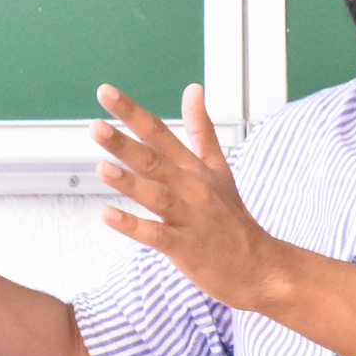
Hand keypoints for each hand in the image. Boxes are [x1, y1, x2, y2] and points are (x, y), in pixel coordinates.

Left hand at [89, 83, 285, 310]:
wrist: (259, 266)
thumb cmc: (232, 218)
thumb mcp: (219, 167)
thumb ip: (202, 129)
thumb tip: (192, 89)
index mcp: (194, 168)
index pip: (159, 132)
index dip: (131, 112)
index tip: (106, 92)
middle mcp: (191, 188)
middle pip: (153, 161)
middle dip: (123, 143)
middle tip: (95, 127)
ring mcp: (189, 218)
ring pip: (157, 195)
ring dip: (129, 182)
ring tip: (102, 167)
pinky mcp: (186, 247)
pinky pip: (156, 235)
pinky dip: (133, 226)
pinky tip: (108, 216)